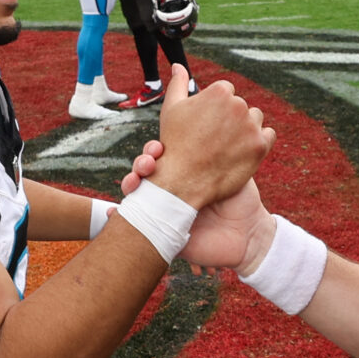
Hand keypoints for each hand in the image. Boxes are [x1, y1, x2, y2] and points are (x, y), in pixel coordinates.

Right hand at [124, 142, 275, 270]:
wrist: (247, 236)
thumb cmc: (242, 202)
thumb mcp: (232, 169)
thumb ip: (218, 147)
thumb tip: (207, 121)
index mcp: (186, 172)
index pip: (161, 155)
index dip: (153, 150)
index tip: (157, 148)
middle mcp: (172, 189)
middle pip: (144, 170)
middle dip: (142, 163)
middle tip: (149, 163)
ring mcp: (164, 209)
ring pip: (136, 192)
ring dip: (130, 183)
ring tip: (134, 183)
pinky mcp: (161, 230)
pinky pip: (133, 223)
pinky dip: (116, 216)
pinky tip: (112, 213)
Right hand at [151, 65, 274, 208]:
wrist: (183, 182)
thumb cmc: (175, 144)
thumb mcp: (172, 109)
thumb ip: (178, 84)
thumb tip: (178, 66)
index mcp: (220, 92)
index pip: (226, 92)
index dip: (216, 109)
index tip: (208, 124)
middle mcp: (238, 105)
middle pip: (241, 106)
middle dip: (231, 119)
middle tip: (215, 139)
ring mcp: (251, 126)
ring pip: (256, 119)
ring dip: (246, 129)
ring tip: (227, 146)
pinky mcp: (261, 146)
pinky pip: (269, 135)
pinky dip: (260, 142)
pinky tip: (243, 151)